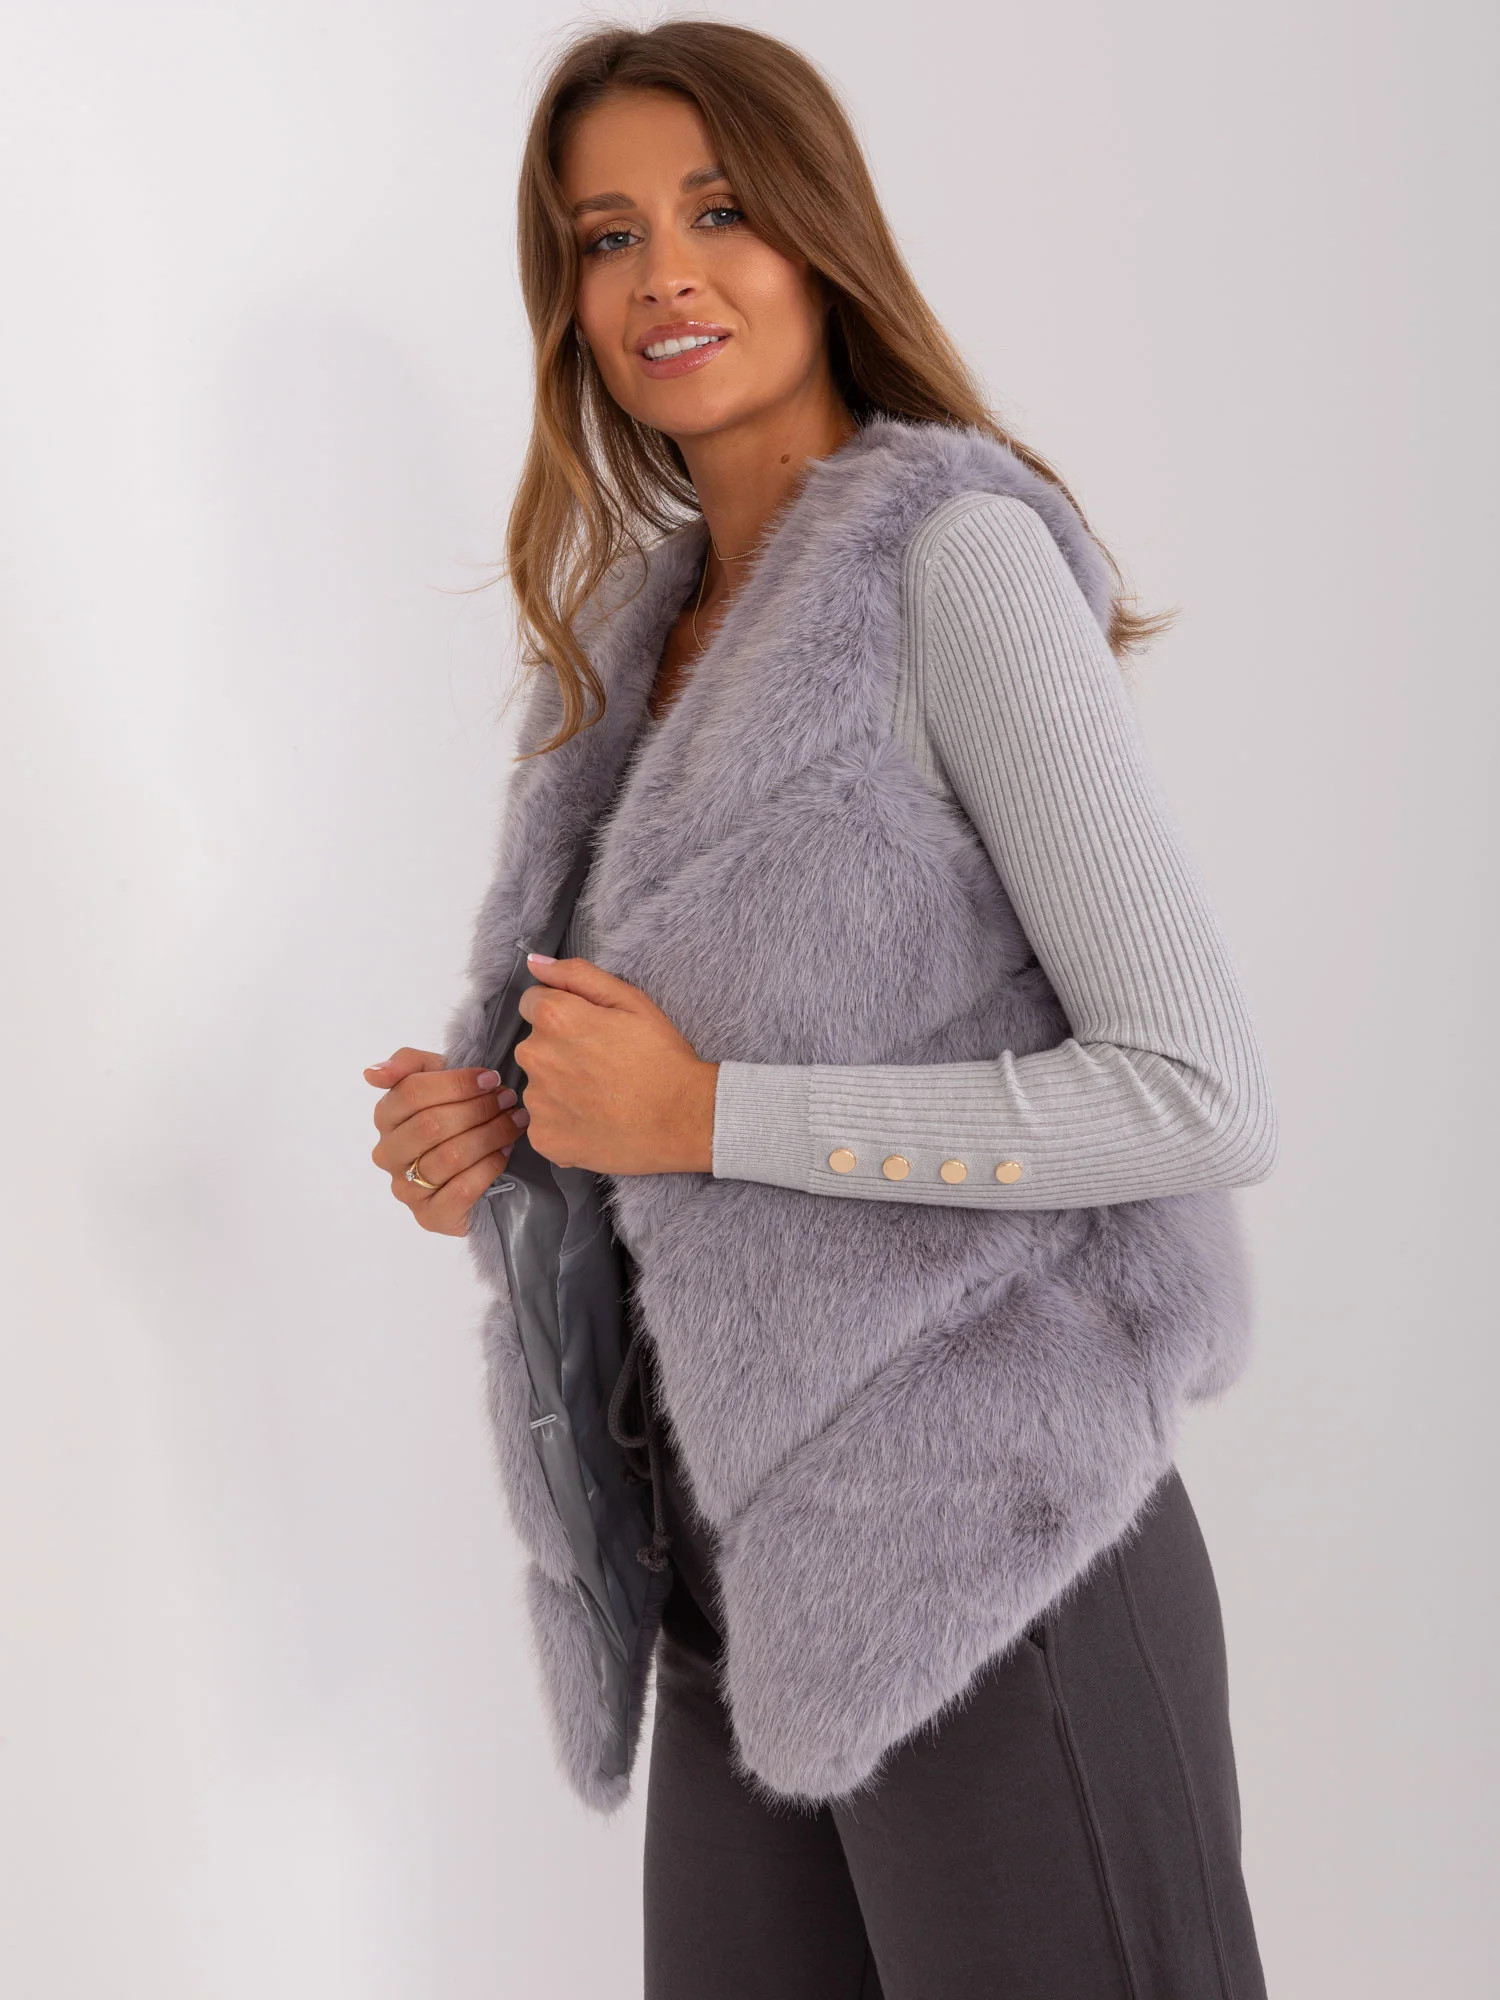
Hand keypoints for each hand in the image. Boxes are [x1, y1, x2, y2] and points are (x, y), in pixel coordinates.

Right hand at [365, 1048, 528, 1235]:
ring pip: (450, 1156)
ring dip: (490, 1135)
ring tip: (515, 1122)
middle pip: (431, 1125)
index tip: (491, 1079)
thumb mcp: (436, 1079)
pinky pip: (463, 1189)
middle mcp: (388, 1154)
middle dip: (477, 1109)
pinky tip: (506, 1152)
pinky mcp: (430, 1216)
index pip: (412, 1093)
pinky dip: (489, 1166)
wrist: (474, 1169)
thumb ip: (408, 1064)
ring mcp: (406, 1188)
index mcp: (385, 1116)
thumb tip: (372, 1072)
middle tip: (508, 1100)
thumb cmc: (453, 1116)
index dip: (456, 1084)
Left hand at [514, 954, 717, 1173]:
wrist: (684, 1120)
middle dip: (559, 1050)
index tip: (590, 1031)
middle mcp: (536, 1057)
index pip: (532, 1003)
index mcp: (554, 1018)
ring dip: (559, 1088)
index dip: (564, 1013)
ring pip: (538, 1085)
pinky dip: (563, 1122)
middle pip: (534, 1045)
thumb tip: (535, 964)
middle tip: (601, 1065)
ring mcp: (537, 1102)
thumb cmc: (662, 1058)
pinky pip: (544, 1123)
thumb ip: (578, 975)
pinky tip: (595, 1121)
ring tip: (601, 1096)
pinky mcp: (544, 1138)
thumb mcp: (631, 1001)